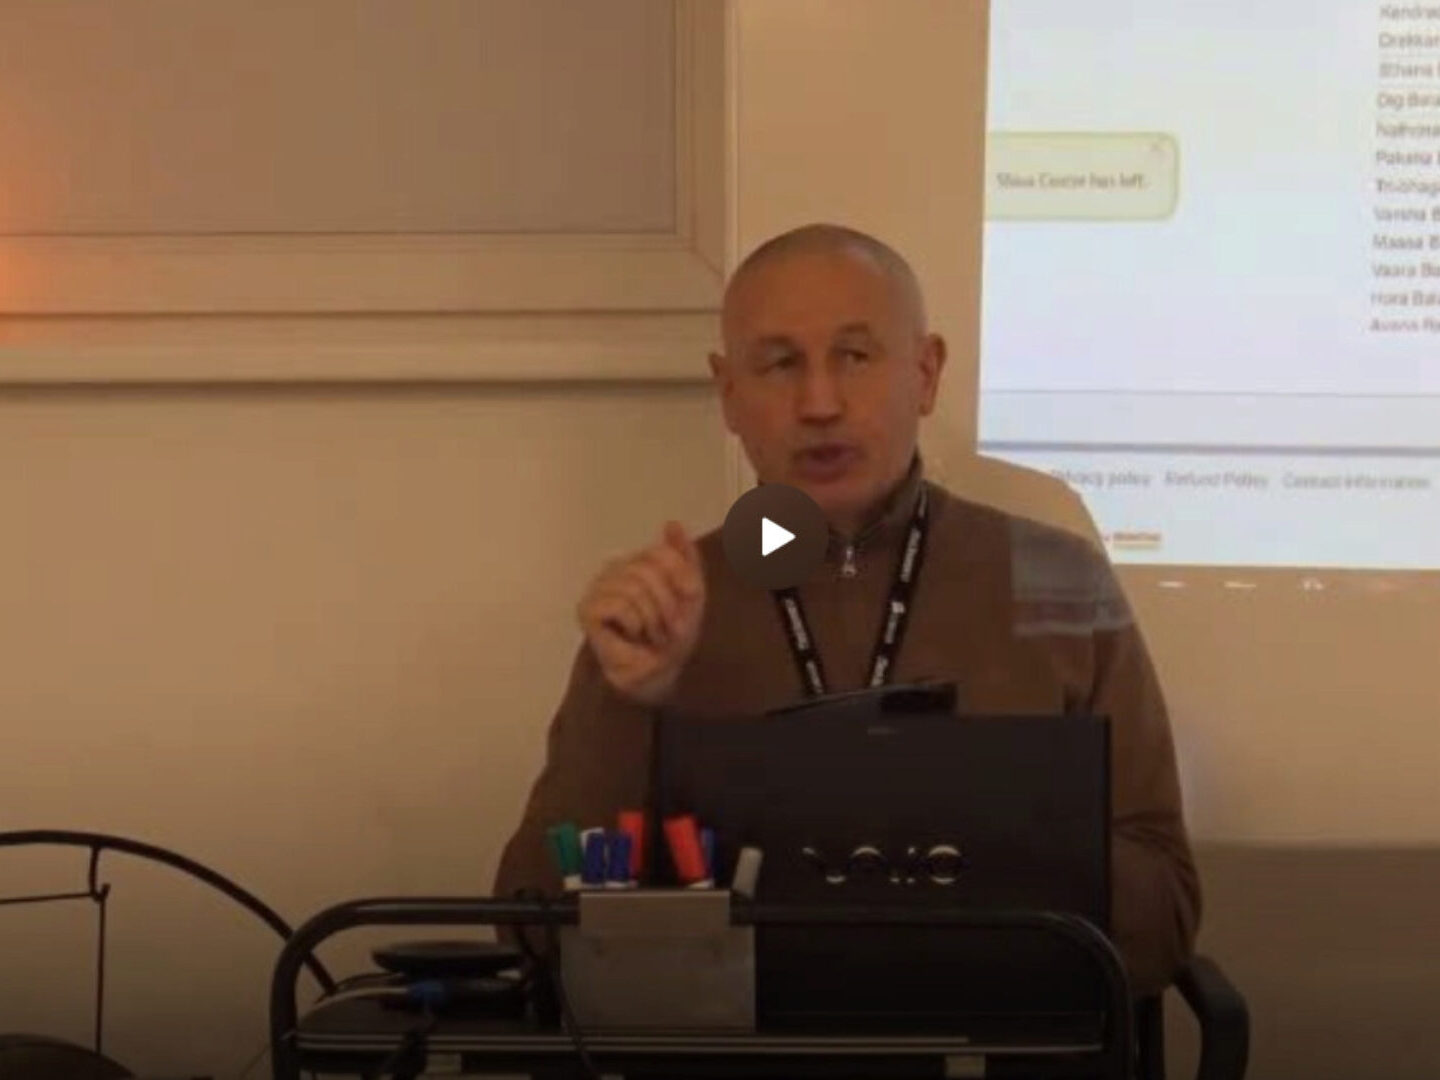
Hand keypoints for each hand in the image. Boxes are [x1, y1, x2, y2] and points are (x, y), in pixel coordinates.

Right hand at [577, 521, 705, 705]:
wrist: (657, 673)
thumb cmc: (672, 635)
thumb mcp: (691, 593)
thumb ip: (685, 558)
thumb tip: (672, 522)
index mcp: (640, 561)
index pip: (662, 552)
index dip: (681, 578)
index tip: (689, 603)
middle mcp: (616, 567)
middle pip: (649, 570)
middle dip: (667, 605)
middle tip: (668, 628)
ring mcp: (599, 587)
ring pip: (634, 587)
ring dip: (653, 619)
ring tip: (651, 634)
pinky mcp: (587, 609)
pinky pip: (619, 604)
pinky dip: (634, 624)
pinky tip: (631, 635)